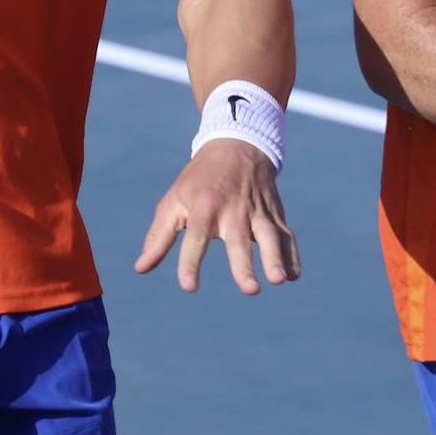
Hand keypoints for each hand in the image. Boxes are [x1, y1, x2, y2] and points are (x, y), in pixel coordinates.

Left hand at [135, 139, 299, 294]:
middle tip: (251, 290)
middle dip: (244, 265)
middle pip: (238, 240)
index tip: (188, 287)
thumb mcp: (173, 202)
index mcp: (203, 207)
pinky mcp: (274, 214)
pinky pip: (286, 235)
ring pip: (269, 235)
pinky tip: (295, 275)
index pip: (195, 237)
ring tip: (279, 280)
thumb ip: (158, 237)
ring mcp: (257, 211)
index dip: (190, 262)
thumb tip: (140, 269)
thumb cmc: (198, 181)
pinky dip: (292, 254)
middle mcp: (232, 210)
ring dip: (275, 258)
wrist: (236, 144)